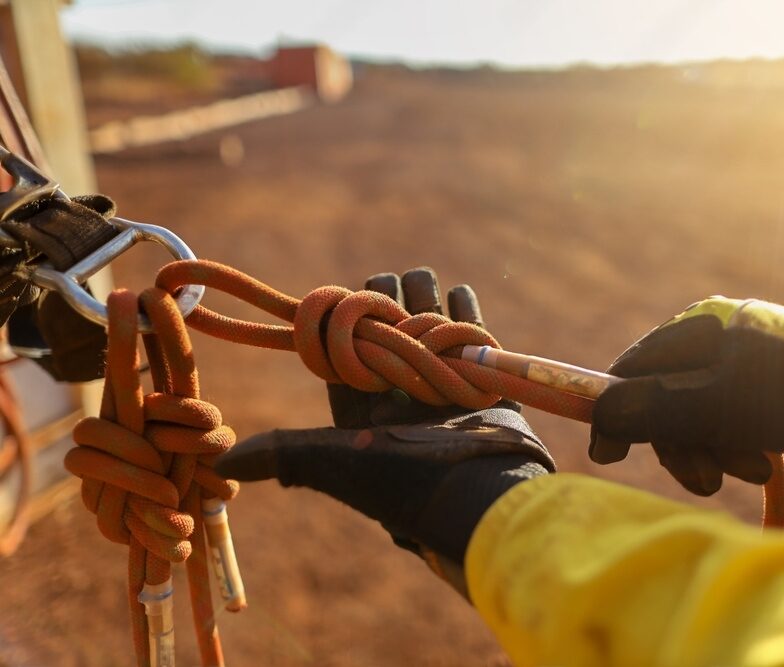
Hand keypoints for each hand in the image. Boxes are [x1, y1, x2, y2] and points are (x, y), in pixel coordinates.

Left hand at [216, 268, 554, 582]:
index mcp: (363, 404)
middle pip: (387, 320)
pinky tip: (456, 297)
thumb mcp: (332, 461)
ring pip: (426, 314)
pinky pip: (468, 326)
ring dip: (424, 297)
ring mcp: (443, 378)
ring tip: (424, 297)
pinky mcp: (479, 374)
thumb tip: (220, 461)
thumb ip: (280, 452)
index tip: (344, 300)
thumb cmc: (403, 478)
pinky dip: (462, 307)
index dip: (342, 318)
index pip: (345, 343)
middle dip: (385, 301)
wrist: (478, 493)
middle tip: (388, 300)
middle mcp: (401, 389)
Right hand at [590, 297, 783, 495]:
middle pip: (665, 399)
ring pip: (699, 415)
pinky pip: (729, 419)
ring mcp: (737, 360)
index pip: (632, 370)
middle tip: (707, 482)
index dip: (616, 414)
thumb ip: (655, 410)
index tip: (609, 456)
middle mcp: (712, 339)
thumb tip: (600, 415)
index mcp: (696, 328)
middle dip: (684, 445)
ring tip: (757, 470)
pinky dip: (739, 444)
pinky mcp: (761, 384)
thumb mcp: (719, 407)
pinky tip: (766, 463)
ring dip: (717, 451)